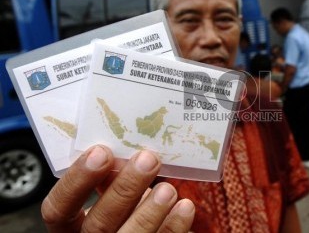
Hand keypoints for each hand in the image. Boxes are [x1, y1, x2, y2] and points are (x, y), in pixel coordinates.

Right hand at [41, 145, 194, 232]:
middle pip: (98, 224)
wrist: (143, 230)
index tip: (100, 152)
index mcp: (69, 226)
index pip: (58, 208)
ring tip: (168, 188)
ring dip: (150, 210)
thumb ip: (109, 180)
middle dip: (124, 189)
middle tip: (146, 160)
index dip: (77, 181)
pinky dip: (173, 225)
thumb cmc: (123, 209)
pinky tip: (184, 206)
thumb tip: (121, 150)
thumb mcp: (108, 195)